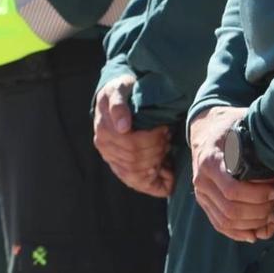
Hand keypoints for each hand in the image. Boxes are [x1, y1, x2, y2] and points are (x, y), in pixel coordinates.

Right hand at [93, 74, 172, 196]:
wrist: (114, 94)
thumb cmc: (121, 90)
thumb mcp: (119, 90)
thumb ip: (118, 106)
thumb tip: (123, 127)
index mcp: (104, 130)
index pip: (132, 144)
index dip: (152, 140)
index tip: (166, 130)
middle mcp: (105, 146)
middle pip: (135, 160)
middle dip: (156, 151)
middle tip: (168, 139)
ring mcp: (109, 156)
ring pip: (135, 173)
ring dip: (155, 165)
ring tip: (166, 150)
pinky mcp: (117, 164)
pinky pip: (133, 181)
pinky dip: (151, 183)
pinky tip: (164, 176)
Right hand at [188, 106, 273, 242]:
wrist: (205, 130)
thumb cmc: (228, 126)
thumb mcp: (240, 123)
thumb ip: (255, 137)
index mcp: (210, 161)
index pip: (232, 190)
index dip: (257, 196)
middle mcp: (202, 181)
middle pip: (230, 210)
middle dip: (259, 211)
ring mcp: (201, 194)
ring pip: (226, 222)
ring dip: (252, 223)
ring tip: (271, 214)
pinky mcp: (205, 203)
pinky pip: (220, 225)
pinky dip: (239, 232)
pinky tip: (256, 232)